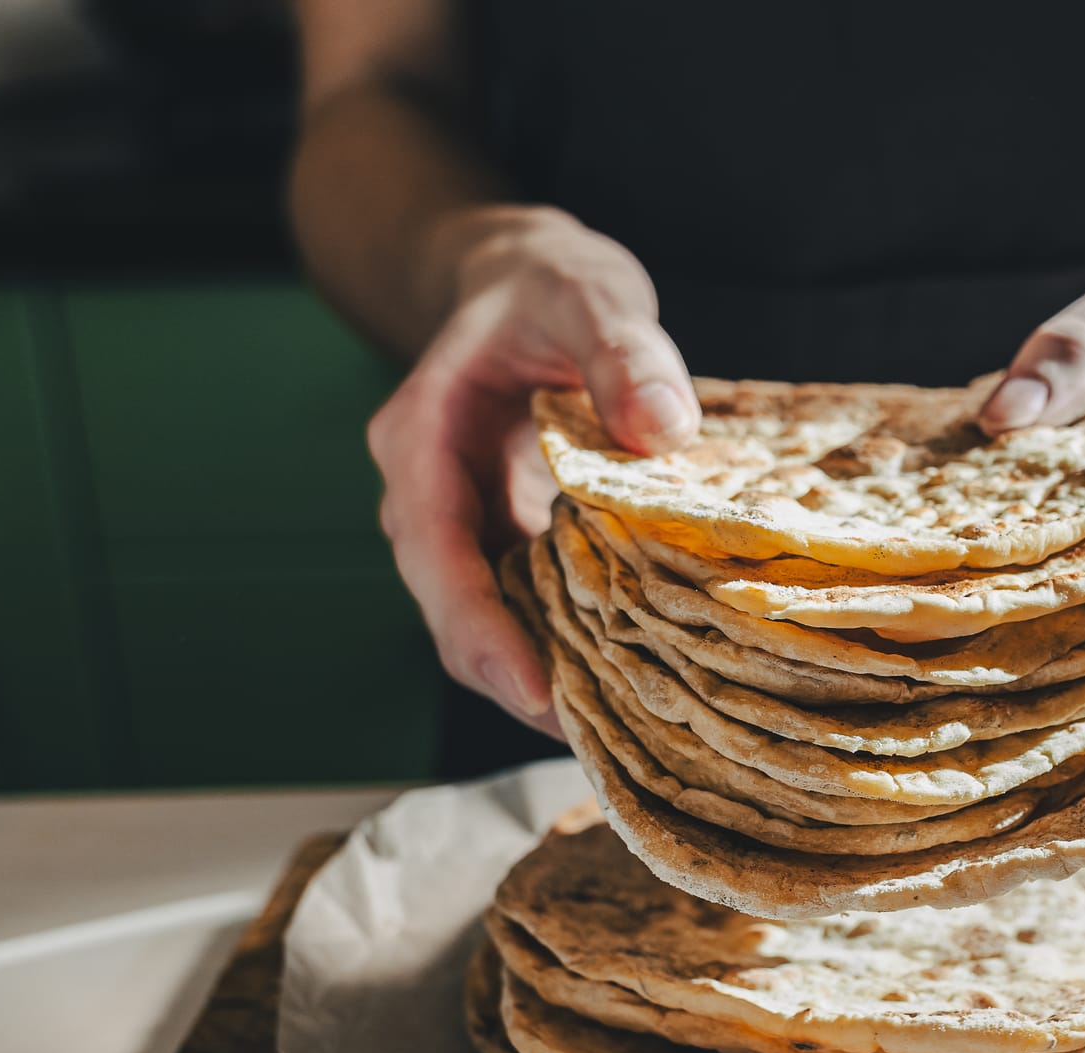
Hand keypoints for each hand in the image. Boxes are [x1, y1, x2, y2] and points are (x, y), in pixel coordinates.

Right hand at [366, 207, 700, 734]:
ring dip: (543, 675)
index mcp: (421, 439)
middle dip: (515, 679)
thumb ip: (623, 353)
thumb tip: (663, 430)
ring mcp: (461, 524)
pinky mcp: (502, 540)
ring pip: (486, 622)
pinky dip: (568, 643)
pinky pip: (523, 606)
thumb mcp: (588, 294)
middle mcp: (425, 495)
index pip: (436, 553)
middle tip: (599, 740)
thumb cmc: (549, 284)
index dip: (481, 631)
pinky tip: (629, 677)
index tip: (536, 693)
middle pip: (453, 612)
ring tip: (622, 728)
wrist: (525, 279)